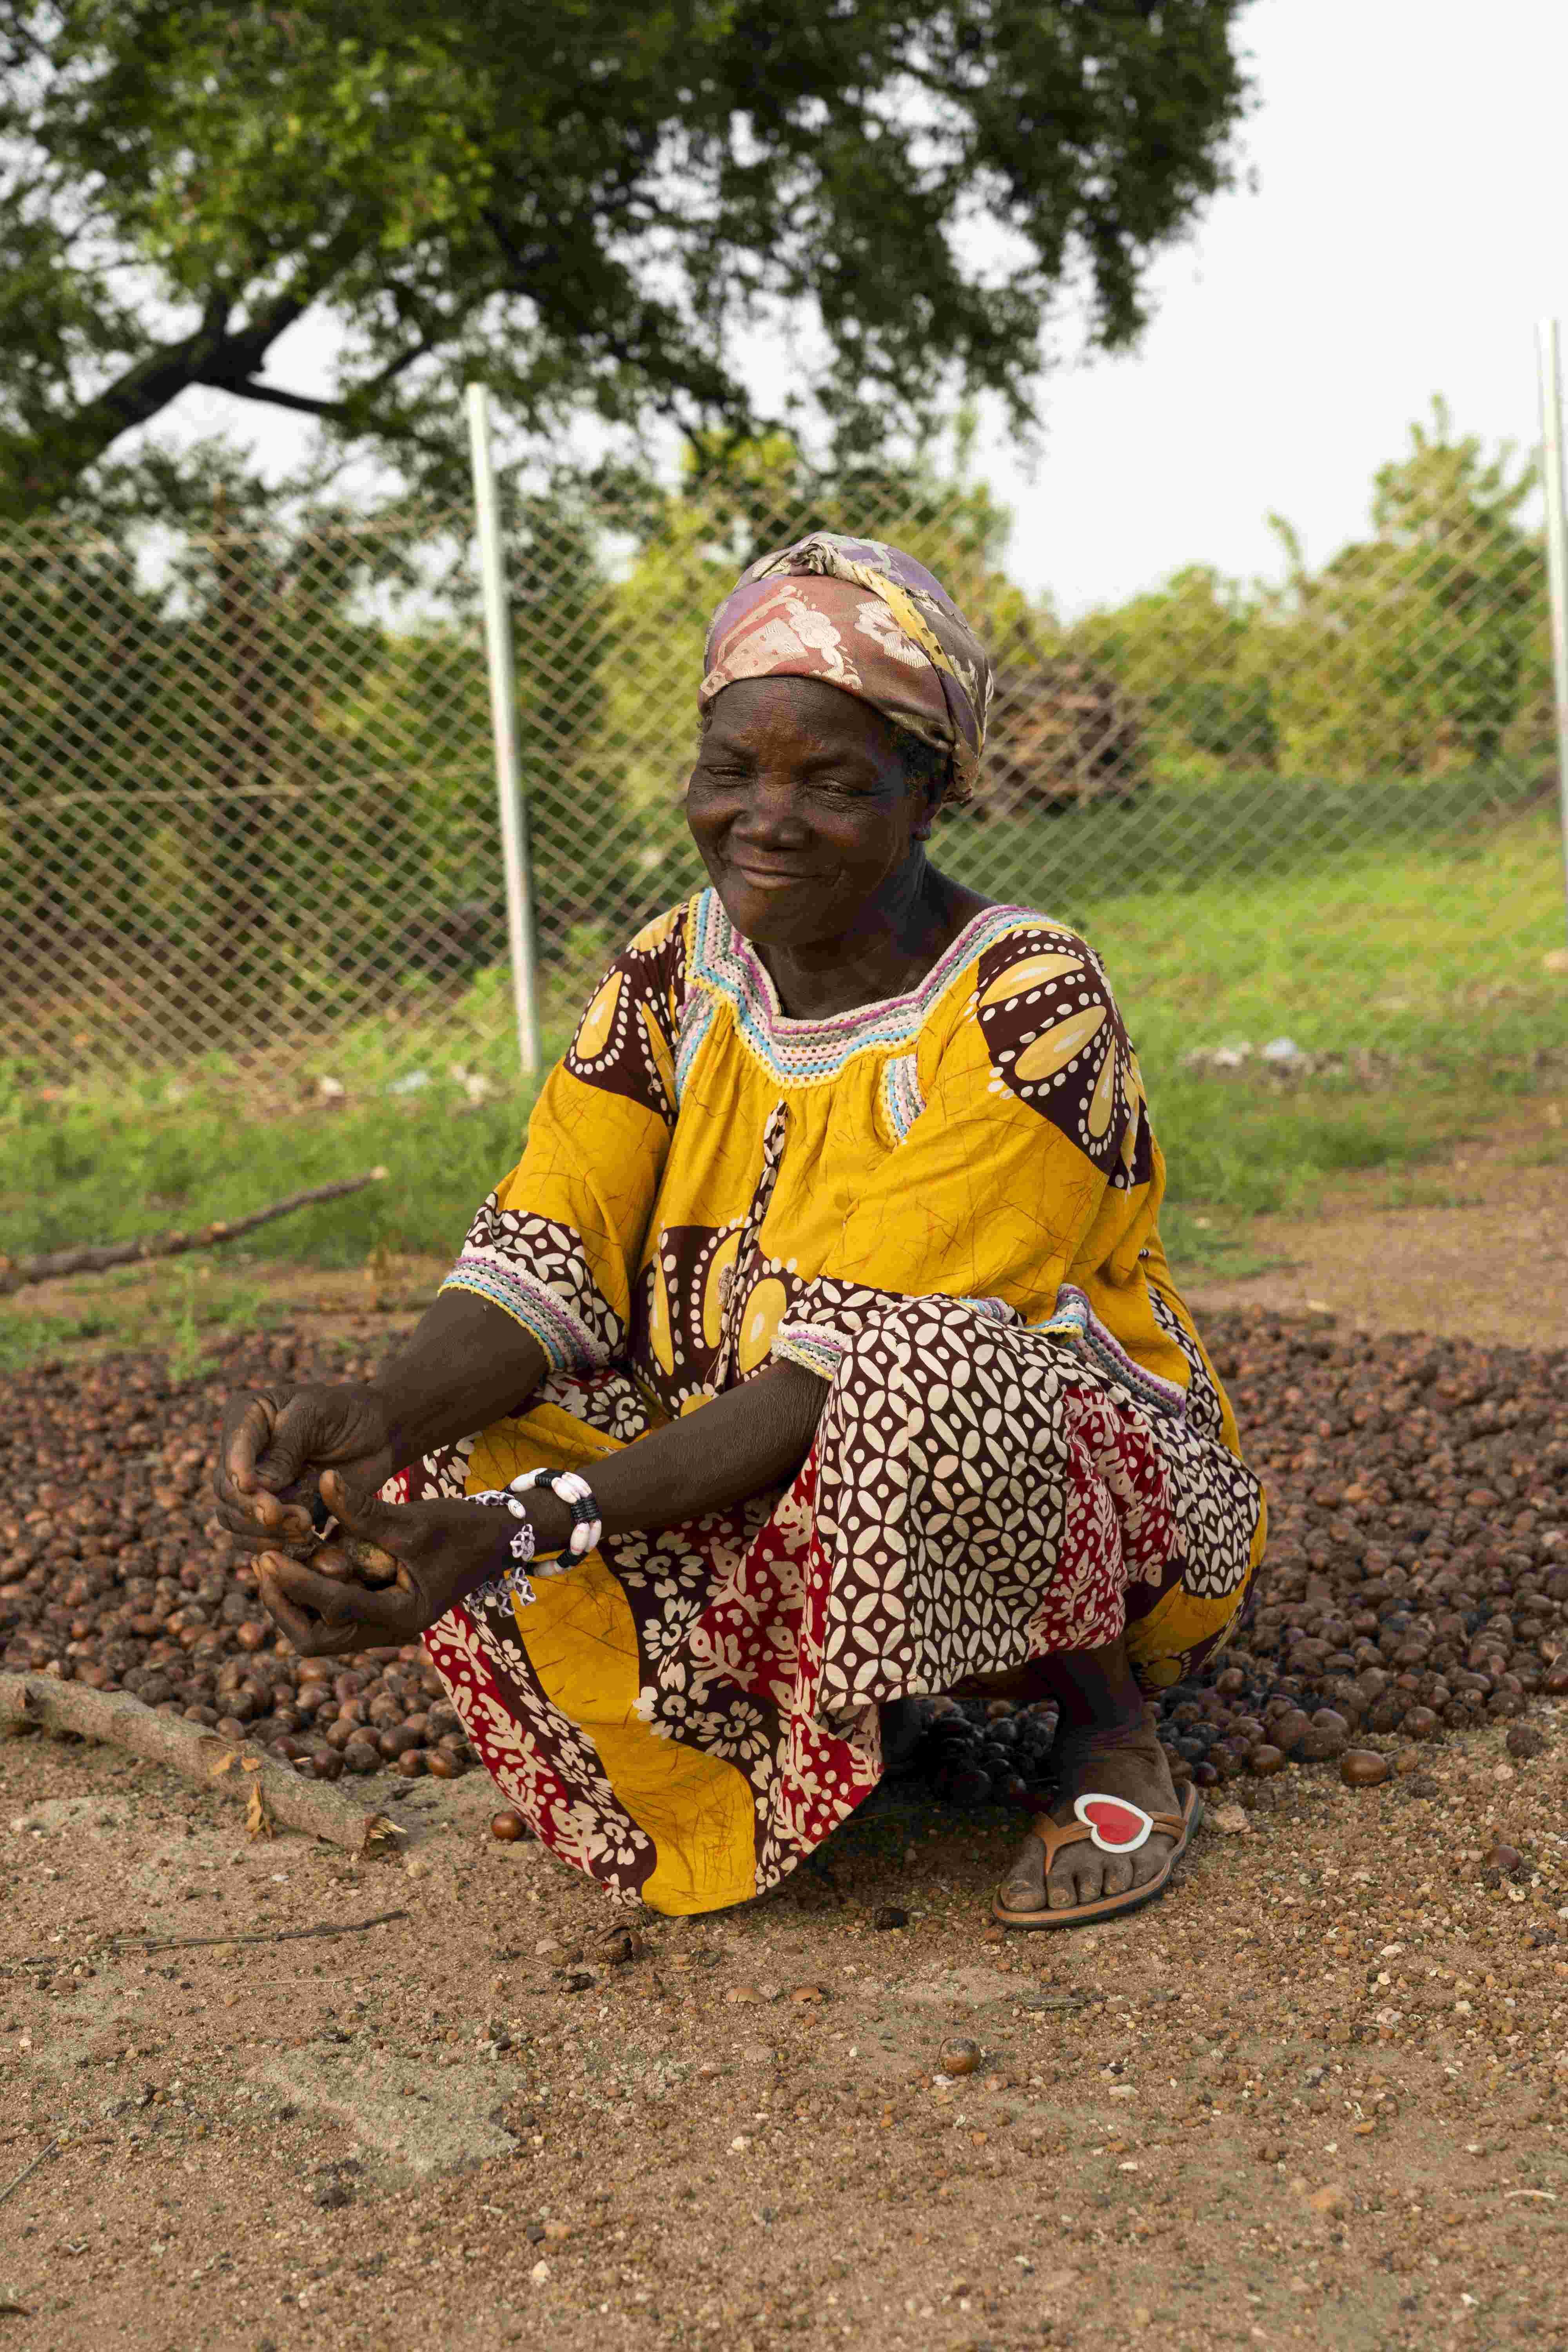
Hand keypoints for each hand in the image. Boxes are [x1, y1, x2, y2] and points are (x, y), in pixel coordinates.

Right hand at [213, 1384, 395, 1556]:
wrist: (376, 1435)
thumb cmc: (349, 1413)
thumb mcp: (319, 1416)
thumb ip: (287, 1447)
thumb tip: (255, 1486)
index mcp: (247, 1416)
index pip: (232, 1448)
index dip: (238, 1471)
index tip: (252, 1487)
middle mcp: (241, 1453)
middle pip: (228, 1491)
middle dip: (256, 1509)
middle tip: (298, 1518)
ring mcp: (253, 1485)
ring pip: (235, 1520)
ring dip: (266, 1532)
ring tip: (306, 1529)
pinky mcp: (269, 1511)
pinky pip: (254, 1537)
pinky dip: (274, 1544)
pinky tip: (304, 1542)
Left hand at [254, 1469, 561, 1656]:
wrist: (497, 1539)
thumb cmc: (461, 1529)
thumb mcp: (412, 1519)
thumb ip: (364, 1509)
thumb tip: (320, 1479)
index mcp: (403, 1617)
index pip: (336, 1610)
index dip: (298, 1585)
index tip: (266, 1558)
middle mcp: (389, 1632)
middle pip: (318, 1638)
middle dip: (286, 1606)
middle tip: (263, 1565)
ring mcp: (382, 1625)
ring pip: (321, 1629)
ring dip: (294, 1600)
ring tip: (271, 1560)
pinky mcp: (378, 1609)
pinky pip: (333, 1611)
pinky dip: (312, 1590)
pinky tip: (296, 1557)